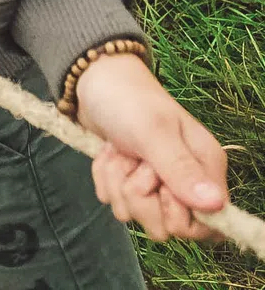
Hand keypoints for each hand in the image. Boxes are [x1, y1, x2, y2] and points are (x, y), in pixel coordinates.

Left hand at [77, 53, 227, 241]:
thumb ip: (180, 169)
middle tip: (135, 159)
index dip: (178, 215)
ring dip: (117, 181)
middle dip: (139, 195)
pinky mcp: (130, 182)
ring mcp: (156, 183)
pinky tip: (109, 153)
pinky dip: (105, 178)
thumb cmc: (129, 100)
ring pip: (135, 214)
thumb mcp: (154, 132)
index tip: (160, 186)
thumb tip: (215, 206)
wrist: (93, 82)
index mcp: (206, 168)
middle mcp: (186, 181)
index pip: (208, 225)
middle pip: (165, 226)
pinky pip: (115, 201)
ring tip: (120, 151)